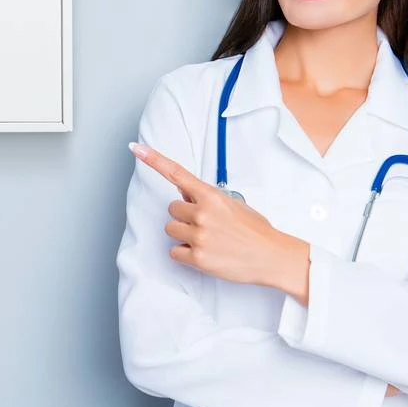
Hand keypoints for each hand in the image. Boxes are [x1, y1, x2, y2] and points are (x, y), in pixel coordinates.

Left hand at [129, 142, 306, 288]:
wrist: (271, 256)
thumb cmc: (254, 230)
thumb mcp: (233, 204)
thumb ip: (207, 199)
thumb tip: (186, 198)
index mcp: (211, 196)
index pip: (177, 173)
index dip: (154, 160)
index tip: (136, 148)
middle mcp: (202, 213)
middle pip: (171, 209)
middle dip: (184, 216)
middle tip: (206, 224)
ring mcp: (199, 236)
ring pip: (171, 230)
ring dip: (184, 235)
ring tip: (208, 240)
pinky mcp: (197, 258)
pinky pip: (175, 252)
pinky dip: (186, 254)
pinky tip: (206, 253)